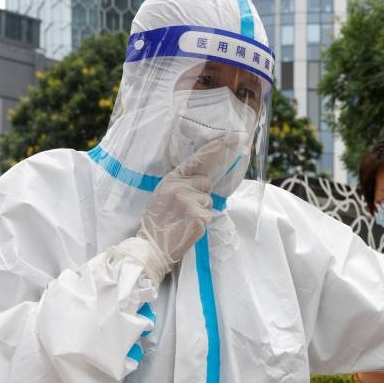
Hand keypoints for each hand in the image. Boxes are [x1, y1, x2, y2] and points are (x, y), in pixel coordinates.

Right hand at [137, 146, 217, 273]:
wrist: (152, 246)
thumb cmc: (157, 222)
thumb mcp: (161, 195)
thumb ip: (178, 184)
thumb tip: (201, 180)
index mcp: (170, 180)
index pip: (196, 160)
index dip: (215, 148)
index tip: (232, 136)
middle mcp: (180, 187)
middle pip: (205, 183)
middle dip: (200, 194)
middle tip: (184, 209)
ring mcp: (190, 201)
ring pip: (208, 200)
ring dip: (200, 210)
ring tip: (183, 220)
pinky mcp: (199, 216)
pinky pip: (208, 214)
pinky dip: (201, 222)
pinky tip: (187, 227)